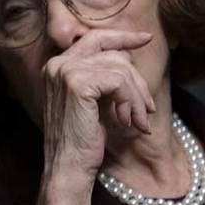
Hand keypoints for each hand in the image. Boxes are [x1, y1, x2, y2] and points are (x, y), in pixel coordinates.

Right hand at [36, 29, 155, 204]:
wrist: (68, 167)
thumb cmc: (82, 140)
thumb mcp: (94, 101)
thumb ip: (104, 76)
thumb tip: (128, 54)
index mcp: (57, 66)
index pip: (95, 38)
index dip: (123, 37)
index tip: (146, 39)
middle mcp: (57, 64)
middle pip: (113, 54)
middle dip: (137, 80)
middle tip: (146, 108)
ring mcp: (65, 72)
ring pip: (120, 69)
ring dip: (136, 97)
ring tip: (137, 121)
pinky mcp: (78, 83)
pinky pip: (119, 81)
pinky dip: (130, 102)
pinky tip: (126, 121)